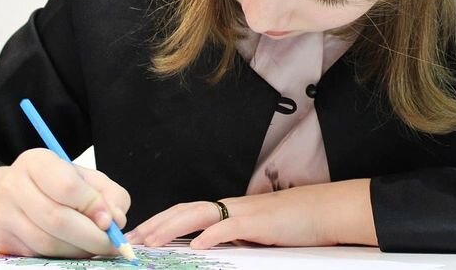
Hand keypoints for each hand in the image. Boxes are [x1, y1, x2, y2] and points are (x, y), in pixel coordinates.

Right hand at [0, 148, 131, 257]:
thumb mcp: (87, 179)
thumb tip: (116, 220)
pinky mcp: (2, 240)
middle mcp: (13, 186)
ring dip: (79, 250)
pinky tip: (75, 248)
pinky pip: (38, 255)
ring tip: (95, 246)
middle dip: (91, 236)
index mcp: (36, 161)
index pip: (67, 186)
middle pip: (57, 219)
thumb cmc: (58, 185)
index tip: (111, 220)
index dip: (93, 206)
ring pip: (47, 242)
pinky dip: (63, 256)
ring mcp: (3, 214)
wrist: (16, 196)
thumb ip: (109, 195)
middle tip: (112, 244)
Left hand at [126, 179, 376, 249]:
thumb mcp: (255, 233)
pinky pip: (229, 227)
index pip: (186, 213)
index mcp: (227, 210)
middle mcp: (229, 207)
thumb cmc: (292, 223)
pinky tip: (197, 245)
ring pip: (198, 215)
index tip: (140, 236)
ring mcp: (243, 213)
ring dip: (172, 228)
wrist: (322, 210)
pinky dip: (211, 235)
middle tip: (133, 240)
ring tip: (152, 241)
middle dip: (156, 225)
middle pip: (184, 211)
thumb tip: (205, 249)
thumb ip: (231, 238)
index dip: (161, 222)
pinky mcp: (258, 222)